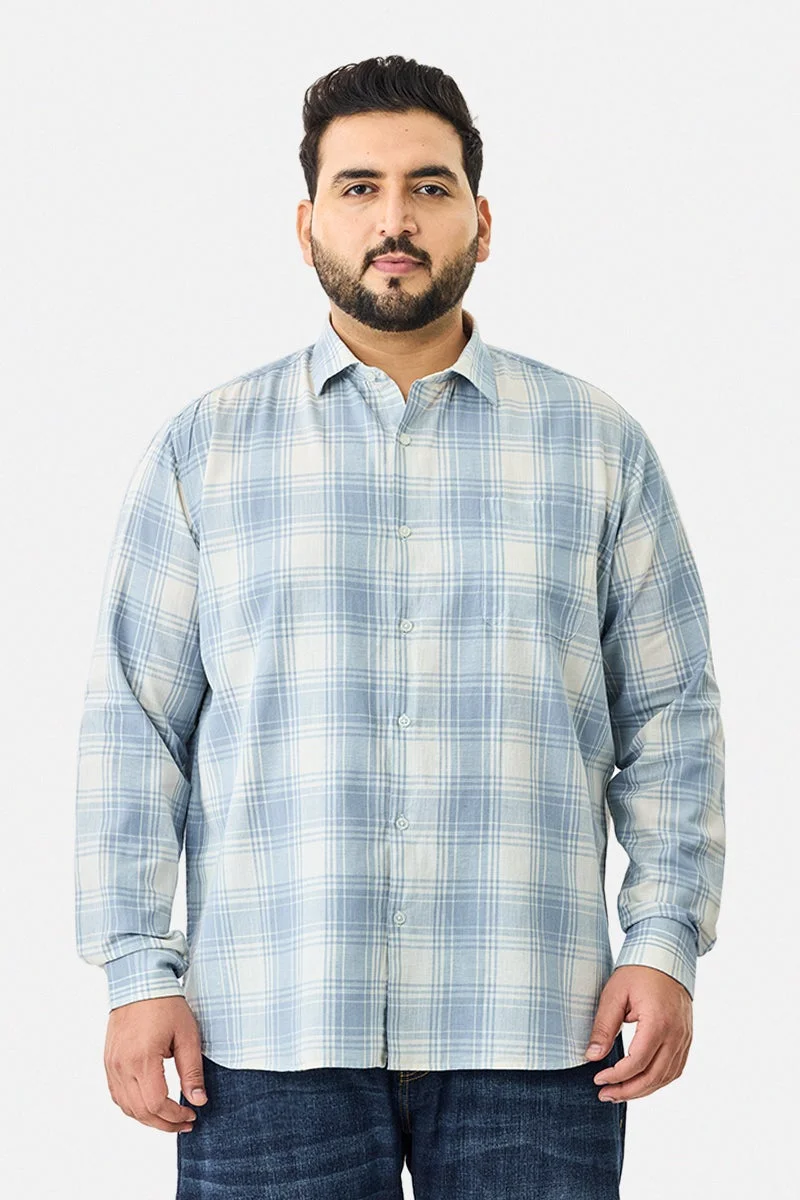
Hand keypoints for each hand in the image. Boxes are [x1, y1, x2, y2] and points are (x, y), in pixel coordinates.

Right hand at [104, 995, 207, 1133]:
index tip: (191, 1115)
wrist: (139, 981)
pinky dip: (132, 1106)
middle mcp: (122, 1066)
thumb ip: (192, 1071)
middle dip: (163, 1123)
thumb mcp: (187, 1035)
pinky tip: (149, 1104)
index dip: (174, 1116)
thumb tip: (198, 1100)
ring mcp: (112, 1065)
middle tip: (184, 1122)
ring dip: (147, 1117)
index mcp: (142, 1060)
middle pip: (139, 1112)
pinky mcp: (108, 1061)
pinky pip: (117, 1094)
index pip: (155, 1104)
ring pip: (126, 1107)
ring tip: (169, 1117)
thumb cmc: (165, 1004)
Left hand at [583, 965, 692, 1101]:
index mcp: (658, 1022)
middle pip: (654, 1076)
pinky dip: (658, 1080)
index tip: (598, 1079)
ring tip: (619, 1093)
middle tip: (605, 1095)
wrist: (666, 956)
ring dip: (643, 1090)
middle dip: (628, 1090)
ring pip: (667, 1077)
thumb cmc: (638, 972)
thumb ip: (604, 1026)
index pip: (638, 1062)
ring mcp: (685, 1038)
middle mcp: (676, 1034)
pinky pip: (675, 1068)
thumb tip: (592, 1056)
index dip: (616, 1076)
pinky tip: (641, 1082)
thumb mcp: (614, 994)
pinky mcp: (686, 1038)